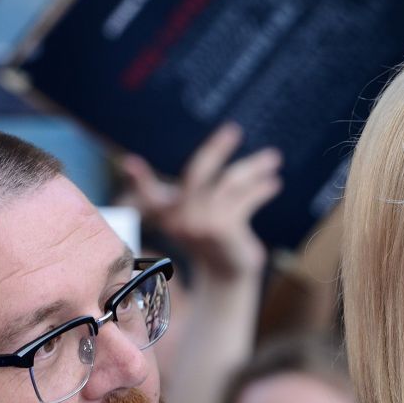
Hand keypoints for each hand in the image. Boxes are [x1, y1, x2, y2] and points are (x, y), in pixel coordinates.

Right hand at [119, 123, 281, 281]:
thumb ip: (186, 189)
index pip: (150, 193)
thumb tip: (146, 162)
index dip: (139, 180)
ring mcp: (201, 224)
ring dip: (254, 168)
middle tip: (233, 129)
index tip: (129, 163)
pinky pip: (245, 199)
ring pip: (229, 183)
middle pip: (196, 172)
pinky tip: (274, 183)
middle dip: (216, 148)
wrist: (229, 272)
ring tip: (273, 158)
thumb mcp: (191, 214)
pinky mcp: (223, 229)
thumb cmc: (210, 238)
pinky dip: (261, 190)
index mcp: (168, 214)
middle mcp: (180, 219)